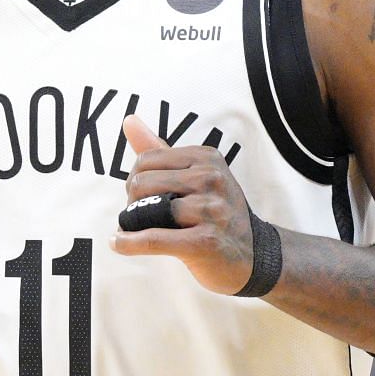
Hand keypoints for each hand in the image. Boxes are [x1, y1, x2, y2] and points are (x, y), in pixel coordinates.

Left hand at [110, 116, 254, 293]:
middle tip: (141, 217)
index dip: (136, 180)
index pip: (146, 159)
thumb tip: (129, 120)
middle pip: (142, 183)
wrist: (256, 255)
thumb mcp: (197, 175)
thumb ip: (159, 150)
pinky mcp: (205, 242)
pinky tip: (118, 243)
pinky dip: (128, 243)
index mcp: (207, 158)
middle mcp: (211, 179)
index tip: (143, 198)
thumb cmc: (217, 214)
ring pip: (145, 209)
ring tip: (136, 231)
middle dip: (132, 202)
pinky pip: (152, 238)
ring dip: (131, 224)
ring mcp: (211, 210)